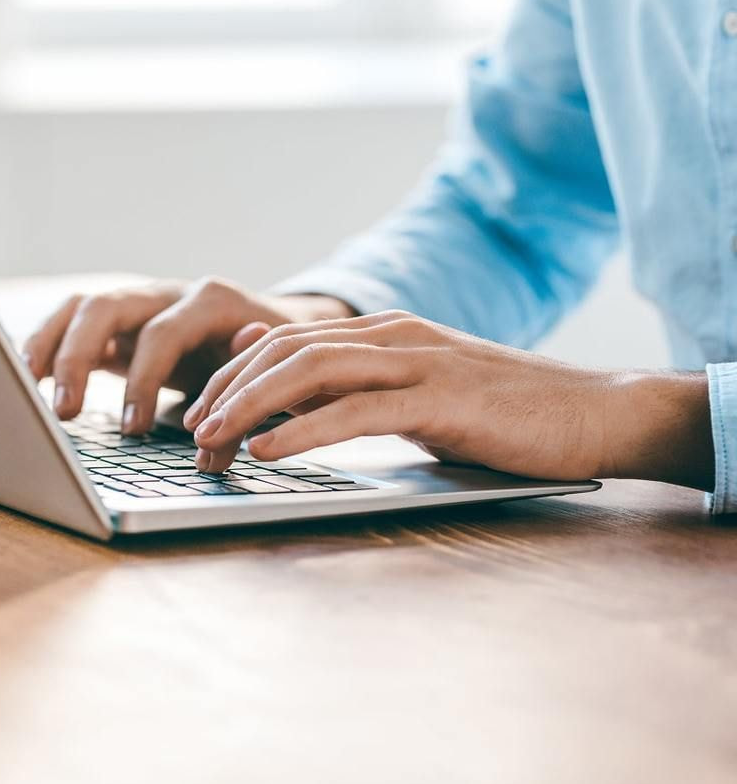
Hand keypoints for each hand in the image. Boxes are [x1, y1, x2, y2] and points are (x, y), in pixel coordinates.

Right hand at [22, 277, 353, 433]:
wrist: (279, 331)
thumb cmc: (274, 360)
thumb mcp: (273, 375)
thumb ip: (248, 393)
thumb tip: (226, 417)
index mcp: (210, 301)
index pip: (162, 334)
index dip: (143, 381)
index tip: (132, 429)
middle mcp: (167, 294)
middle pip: (106, 307)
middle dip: (78, 358)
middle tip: (65, 412)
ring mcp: (139, 304)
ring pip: (80, 307)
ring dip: (49, 344)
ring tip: (26, 386)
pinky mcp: (120, 323)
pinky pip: (72, 322)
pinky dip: (46, 344)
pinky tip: (26, 377)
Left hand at [185, 310, 714, 488]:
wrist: (593, 412)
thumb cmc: (501, 413)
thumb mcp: (415, 394)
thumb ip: (353, 385)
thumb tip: (280, 382)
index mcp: (383, 333)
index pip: (284, 341)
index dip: (232, 375)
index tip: (198, 412)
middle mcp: (392, 336)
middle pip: (284, 351)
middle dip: (227, 390)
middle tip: (190, 432)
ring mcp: (417, 361)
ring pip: (310, 371)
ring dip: (250, 407)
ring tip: (210, 440)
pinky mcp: (441, 398)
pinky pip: (355, 411)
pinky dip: (302, 431)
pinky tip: (267, 450)